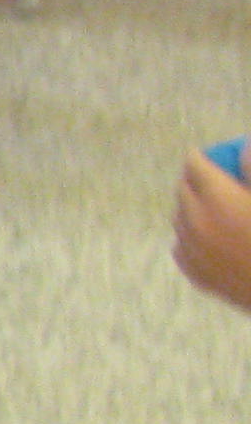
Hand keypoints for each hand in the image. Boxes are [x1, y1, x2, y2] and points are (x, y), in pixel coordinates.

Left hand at [174, 149, 250, 313]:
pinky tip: (207, 237)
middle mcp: (197, 222)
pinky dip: (191, 237)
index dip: (199, 158)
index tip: (202, 155)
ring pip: (180, 219)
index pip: (195, 167)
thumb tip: (244, 148)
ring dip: (190, 209)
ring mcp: (193, 251)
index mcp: (218, 198)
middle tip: (204, 178)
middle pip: (183, 191)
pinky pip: (182, 247)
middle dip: (192, 181)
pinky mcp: (197, 275)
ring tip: (208, 207)